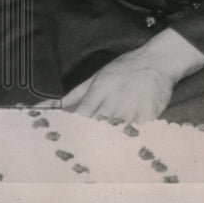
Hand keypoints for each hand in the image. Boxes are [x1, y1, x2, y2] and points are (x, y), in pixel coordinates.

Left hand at [37, 29, 203, 122]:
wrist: (159, 61)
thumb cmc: (126, 68)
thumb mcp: (97, 77)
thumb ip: (72, 96)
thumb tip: (43, 106)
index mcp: (100, 90)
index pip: (80, 119)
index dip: (75, 130)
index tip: (74, 137)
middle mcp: (115, 100)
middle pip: (96, 129)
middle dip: (92, 136)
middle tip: (92, 141)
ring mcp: (133, 108)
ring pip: (115, 134)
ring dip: (111, 137)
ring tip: (114, 133)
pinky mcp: (149, 115)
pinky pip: (135, 133)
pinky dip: (130, 135)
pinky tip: (129, 130)